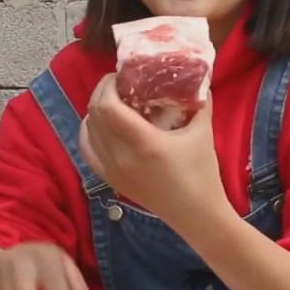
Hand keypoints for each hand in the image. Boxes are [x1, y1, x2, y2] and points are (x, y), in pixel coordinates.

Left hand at [79, 74, 229, 230]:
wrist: (197, 214)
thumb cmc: (202, 173)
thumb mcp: (202, 131)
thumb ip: (198, 101)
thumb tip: (196, 75)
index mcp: (143, 143)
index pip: (107, 106)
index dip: (108, 85)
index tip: (121, 75)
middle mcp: (121, 157)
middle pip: (94, 114)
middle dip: (102, 92)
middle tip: (118, 83)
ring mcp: (112, 171)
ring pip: (87, 131)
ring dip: (96, 111)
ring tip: (113, 101)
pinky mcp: (111, 180)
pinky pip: (87, 151)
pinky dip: (89, 133)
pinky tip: (99, 124)